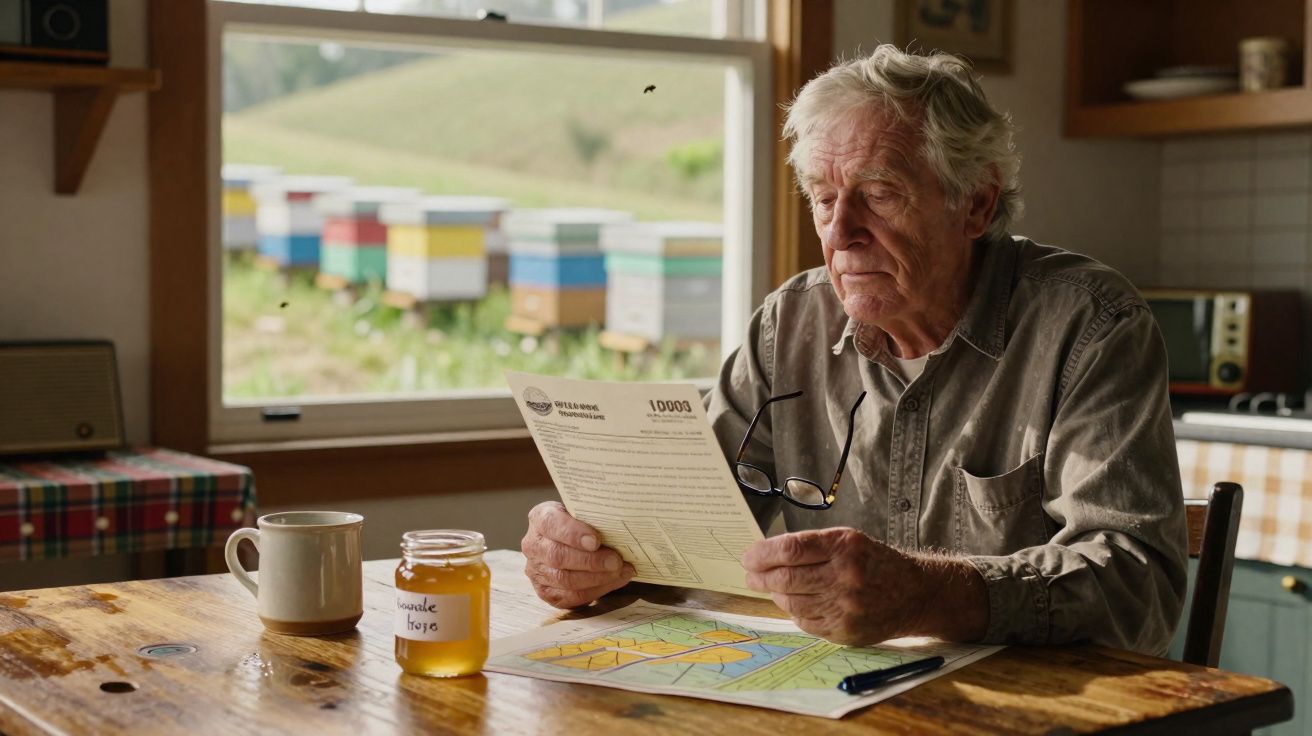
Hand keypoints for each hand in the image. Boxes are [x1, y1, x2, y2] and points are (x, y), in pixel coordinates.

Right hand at [521, 501, 634, 608]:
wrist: (569, 542)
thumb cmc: (581, 524)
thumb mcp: (583, 513)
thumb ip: (594, 518)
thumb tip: (618, 528)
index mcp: (540, 518)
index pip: (552, 524)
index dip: (573, 534)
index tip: (596, 541)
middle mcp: (533, 545)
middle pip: (558, 556)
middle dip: (591, 561)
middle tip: (616, 561)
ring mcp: (536, 571)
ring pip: (565, 580)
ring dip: (597, 578)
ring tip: (620, 571)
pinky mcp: (545, 592)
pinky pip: (570, 596)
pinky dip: (596, 590)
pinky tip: (613, 581)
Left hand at [743, 527, 986, 644]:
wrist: (916, 594)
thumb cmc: (875, 563)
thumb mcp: (849, 540)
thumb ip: (811, 546)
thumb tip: (765, 555)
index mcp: (844, 547)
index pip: (790, 549)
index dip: (762, 554)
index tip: (748, 558)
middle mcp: (845, 576)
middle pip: (786, 578)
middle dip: (760, 577)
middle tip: (750, 576)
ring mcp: (845, 607)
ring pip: (792, 602)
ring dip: (777, 594)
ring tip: (774, 587)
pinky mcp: (845, 631)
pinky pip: (805, 622)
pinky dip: (795, 612)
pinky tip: (797, 603)